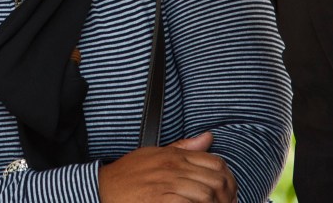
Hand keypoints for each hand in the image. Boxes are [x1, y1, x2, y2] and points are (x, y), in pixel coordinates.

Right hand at [98, 132, 236, 201]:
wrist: (103, 189)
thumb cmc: (128, 175)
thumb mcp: (154, 153)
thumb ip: (183, 147)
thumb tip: (208, 137)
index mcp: (174, 156)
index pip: (216, 163)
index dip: (228, 180)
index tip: (229, 193)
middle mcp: (173, 168)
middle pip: (216, 180)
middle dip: (227, 197)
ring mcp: (166, 184)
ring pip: (207, 194)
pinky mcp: (159, 200)